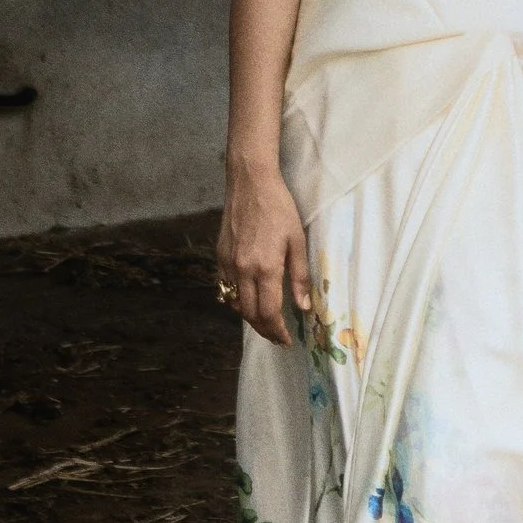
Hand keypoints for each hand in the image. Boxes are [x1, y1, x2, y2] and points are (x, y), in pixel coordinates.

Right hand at [219, 157, 312, 345]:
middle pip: (249, 314)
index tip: (285, 340)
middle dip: (264, 330)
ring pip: (235, 304)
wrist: (250, 183)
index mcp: (266, 267)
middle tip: (277, 337)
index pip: (268, 312)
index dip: (277, 331)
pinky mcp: (220, 256)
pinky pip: (226, 288)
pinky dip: (236, 300)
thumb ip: (299, 276)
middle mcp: (243, 270)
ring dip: (249, 318)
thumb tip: (303, 307)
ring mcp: (228, 264)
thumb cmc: (279, 208)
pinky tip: (248, 301)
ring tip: (265, 322)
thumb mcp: (297, 240)